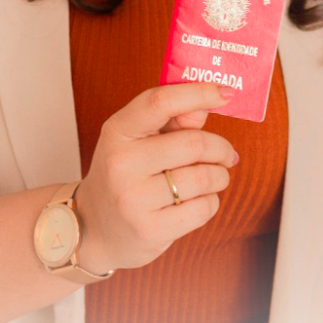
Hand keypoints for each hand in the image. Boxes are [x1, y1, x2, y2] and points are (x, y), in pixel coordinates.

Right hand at [76, 83, 237, 272]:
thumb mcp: (137, 139)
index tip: (225, 93)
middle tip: (226, 154)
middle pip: (193, 143)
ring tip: (213, 178)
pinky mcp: (149, 230)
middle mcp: (121, 163)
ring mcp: (133, 200)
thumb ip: (173, 120)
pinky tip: (198, 201)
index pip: (160, 102)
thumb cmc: (126, 174)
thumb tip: (206, 106)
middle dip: (220, 148)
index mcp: (118, 130)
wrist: (96, 227)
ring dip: (219, 176)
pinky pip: (203, 209)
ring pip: (203, 178)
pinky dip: (211, 201)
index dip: (198, 93)